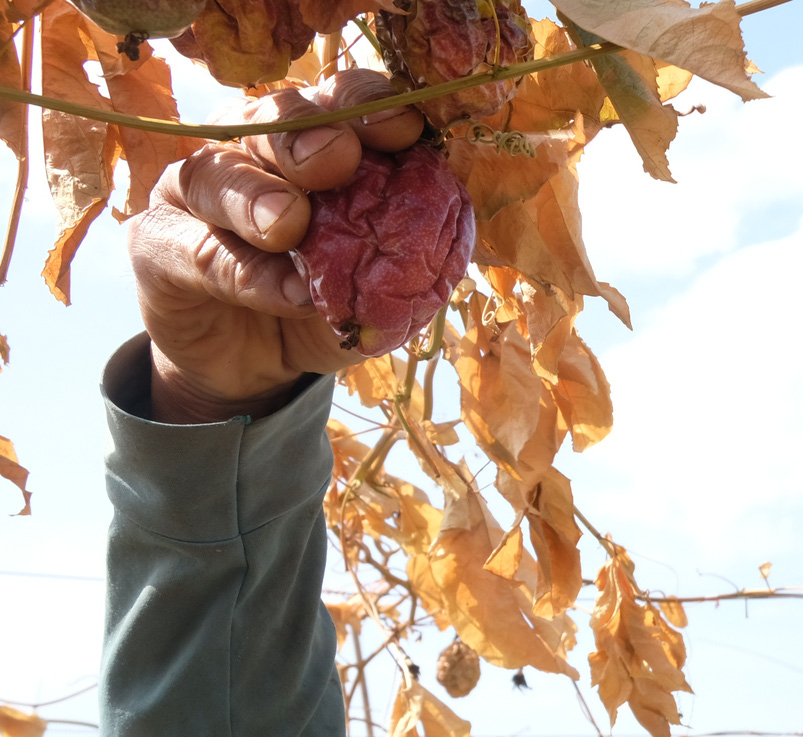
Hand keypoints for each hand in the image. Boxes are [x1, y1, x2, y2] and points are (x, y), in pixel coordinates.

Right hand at [126, 70, 424, 423]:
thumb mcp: (377, 288)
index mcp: (307, 146)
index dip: (366, 107)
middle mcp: (247, 153)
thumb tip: (449, 236)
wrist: (256, 367)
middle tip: (341, 161)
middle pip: (272, 122)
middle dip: (310, 137)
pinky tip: (286, 291)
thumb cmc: (321, 307)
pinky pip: (196, 250)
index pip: (335, 105)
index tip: (405, 129)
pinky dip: (242, 271)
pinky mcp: (155, 244)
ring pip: (217, 173)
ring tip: (291, 226)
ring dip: (258, 195)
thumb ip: (407, 260)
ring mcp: (193, 194)